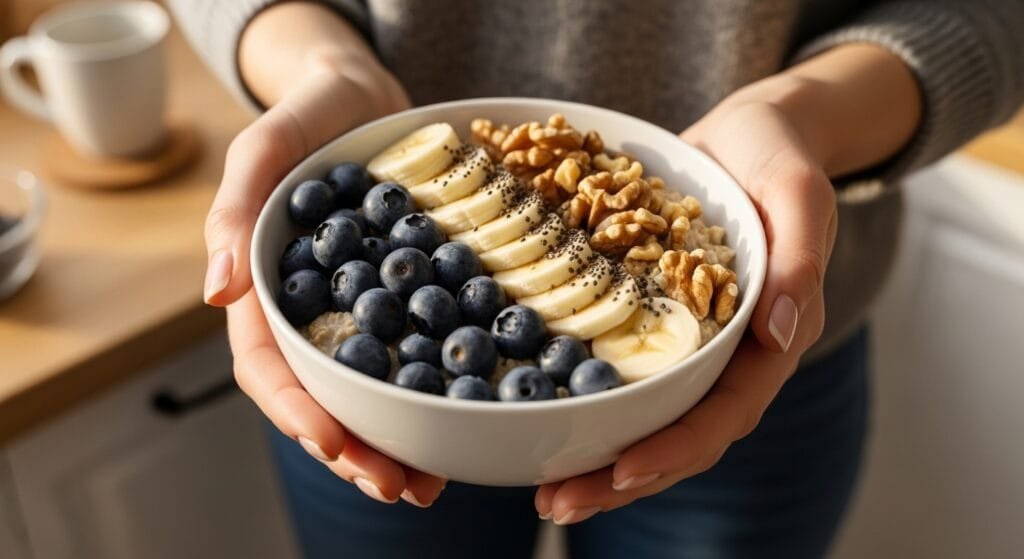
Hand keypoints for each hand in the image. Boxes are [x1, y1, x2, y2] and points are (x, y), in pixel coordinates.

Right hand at [202, 4, 445, 506]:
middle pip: (322, 398)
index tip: (337, 444)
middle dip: (354, 450)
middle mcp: (313, 313)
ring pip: (368, 392)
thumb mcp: (266, 147)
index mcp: (269, 291)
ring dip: (393, 442)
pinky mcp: (405, 300)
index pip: (270, 368)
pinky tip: (459, 423)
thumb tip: (216, 294)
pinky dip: (432, 395)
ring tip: (427, 484)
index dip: (299, 412)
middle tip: (397, 488)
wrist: (366, 95)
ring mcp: (358, 312)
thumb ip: (236, 212)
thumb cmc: (307, 113)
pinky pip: (416, 355)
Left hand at [534, 97, 836, 523]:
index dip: (676, 449)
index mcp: (765, 342)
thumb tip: (783, 334)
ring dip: (594, 454)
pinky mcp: (648, 319)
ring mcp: (683, 342)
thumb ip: (800, 260)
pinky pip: (616, 369)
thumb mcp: (798, 194)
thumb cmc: (779, 159)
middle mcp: (723, 355)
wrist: (748, 134)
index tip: (623, 472)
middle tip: (557, 504)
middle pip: (676, 434)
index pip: (724, 415)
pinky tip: (536, 408)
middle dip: (619, 476)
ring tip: (539, 486)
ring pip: (642, 414)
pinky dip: (580, 396)